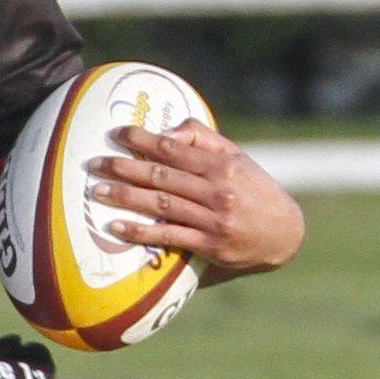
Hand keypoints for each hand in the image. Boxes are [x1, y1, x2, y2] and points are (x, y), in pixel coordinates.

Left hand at [85, 119, 305, 279]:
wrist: (284, 235)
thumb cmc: (255, 191)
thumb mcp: (237, 159)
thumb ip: (204, 140)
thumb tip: (168, 132)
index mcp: (222, 166)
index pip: (173, 148)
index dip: (142, 139)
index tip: (117, 134)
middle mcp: (218, 191)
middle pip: (162, 176)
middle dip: (124, 168)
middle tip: (95, 164)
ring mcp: (214, 220)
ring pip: (162, 204)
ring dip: (126, 197)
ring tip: (98, 192)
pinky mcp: (210, 246)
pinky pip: (169, 236)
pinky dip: (141, 231)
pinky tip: (117, 227)